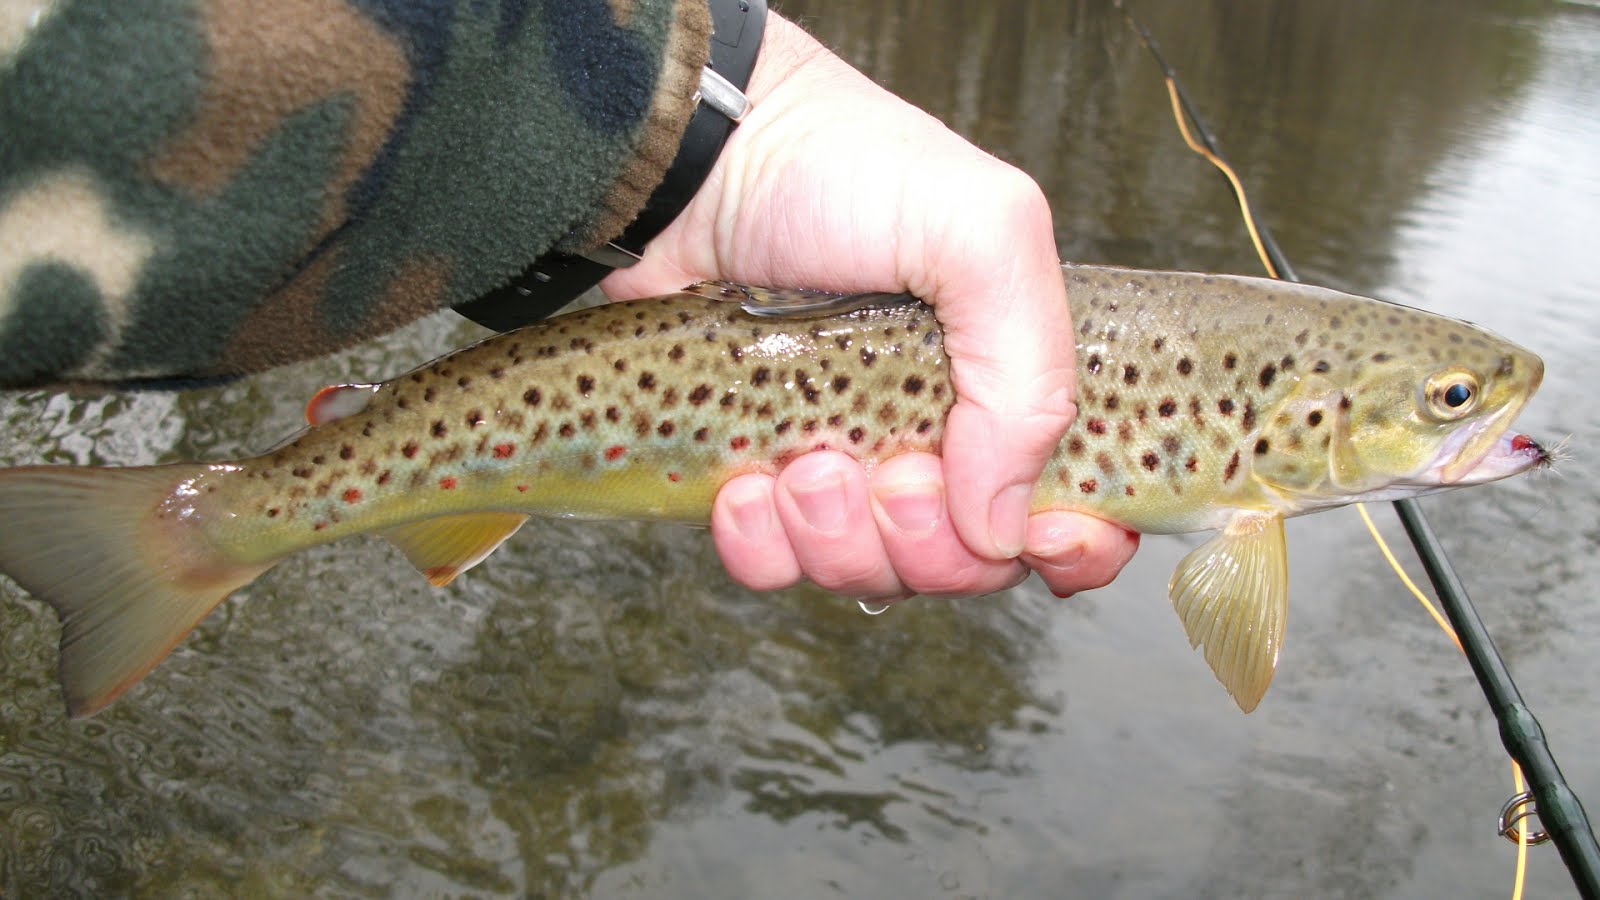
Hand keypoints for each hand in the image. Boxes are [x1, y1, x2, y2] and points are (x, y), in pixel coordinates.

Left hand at [602, 15, 1138, 600]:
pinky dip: (761, 542)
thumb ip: (1029, 373)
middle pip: (965, 565)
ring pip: (868, 575)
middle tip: (892, 470)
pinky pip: (773, 565)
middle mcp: (934, 436)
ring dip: (837, 536)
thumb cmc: (838, 170)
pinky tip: (747, 483)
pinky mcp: (758, 475)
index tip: (1036, 536)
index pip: (1072, 511)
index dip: (1069, 549)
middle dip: (929, 541)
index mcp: (1008, 384)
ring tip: (807, 459)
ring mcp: (844, 461)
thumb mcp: (980, 232)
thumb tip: (1007, 523)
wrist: (693, 162)